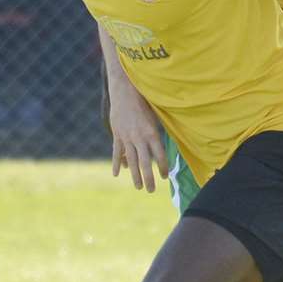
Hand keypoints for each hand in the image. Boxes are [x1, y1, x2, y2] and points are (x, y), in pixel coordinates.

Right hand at [108, 77, 168, 191]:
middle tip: (151, 191)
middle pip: (145, 162)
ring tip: (139, 187)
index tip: (165, 177)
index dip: (163, 167)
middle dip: (149, 178)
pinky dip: (117, 163)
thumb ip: (157, 132)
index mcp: (152, 132)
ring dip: (135, 175)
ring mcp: (127, 137)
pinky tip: (117, 174)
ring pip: (131, 160)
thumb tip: (160, 146)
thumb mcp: (155, 116)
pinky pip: (117, 152)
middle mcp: (139, 137)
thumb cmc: (144, 101)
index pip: (159, 155)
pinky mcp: (117, 135)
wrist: (125, 91)